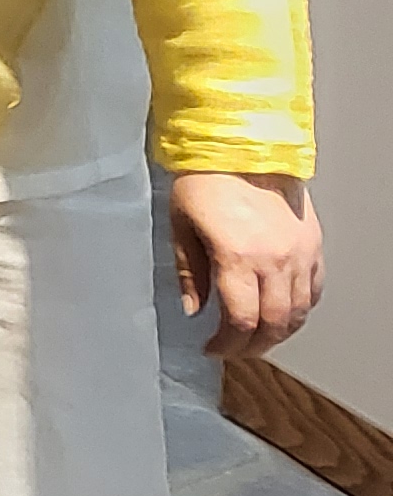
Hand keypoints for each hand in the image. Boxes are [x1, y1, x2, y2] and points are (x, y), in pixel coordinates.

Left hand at [170, 171, 321, 358]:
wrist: (240, 146)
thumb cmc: (203, 179)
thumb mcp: (180, 225)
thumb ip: (188, 273)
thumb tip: (195, 310)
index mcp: (237, 257)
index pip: (240, 320)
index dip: (226, 343)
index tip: (212, 348)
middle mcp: (274, 260)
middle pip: (274, 324)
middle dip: (253, 345)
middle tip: (235, 349)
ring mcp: (300, 253)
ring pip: (299, 312)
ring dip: (279, 332)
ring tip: (258, 337)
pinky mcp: (313, 244)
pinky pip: (315, 289)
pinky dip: (302, 308)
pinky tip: (284, 312)